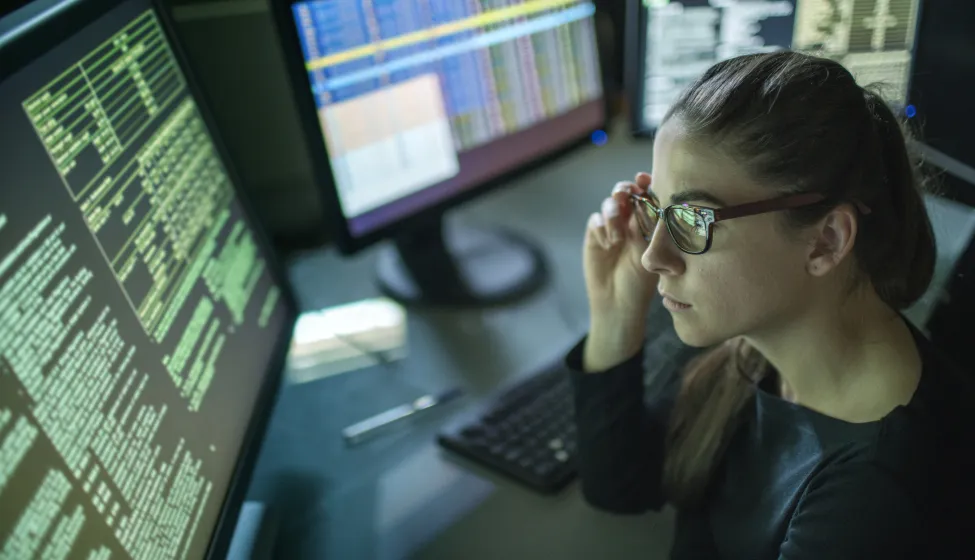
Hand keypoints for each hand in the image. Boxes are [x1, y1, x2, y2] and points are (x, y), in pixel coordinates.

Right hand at [582, 173, 659, 369]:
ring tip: (618, 236)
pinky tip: (608, 244)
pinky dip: (601, 227)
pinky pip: (595, 220)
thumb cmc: (641, 284)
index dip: (644, 184)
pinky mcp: (595, 236)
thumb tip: (645, 204)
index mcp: (648, 223)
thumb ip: (646, 229)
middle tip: (625, 194)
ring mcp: (611, 228)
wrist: (617, 304)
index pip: (647, 195)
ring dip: (613, 213)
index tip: (644, 180)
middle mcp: (629, 221)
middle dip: (624, 190)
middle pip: (625, 193)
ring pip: (609, 204)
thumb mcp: (648, 255)